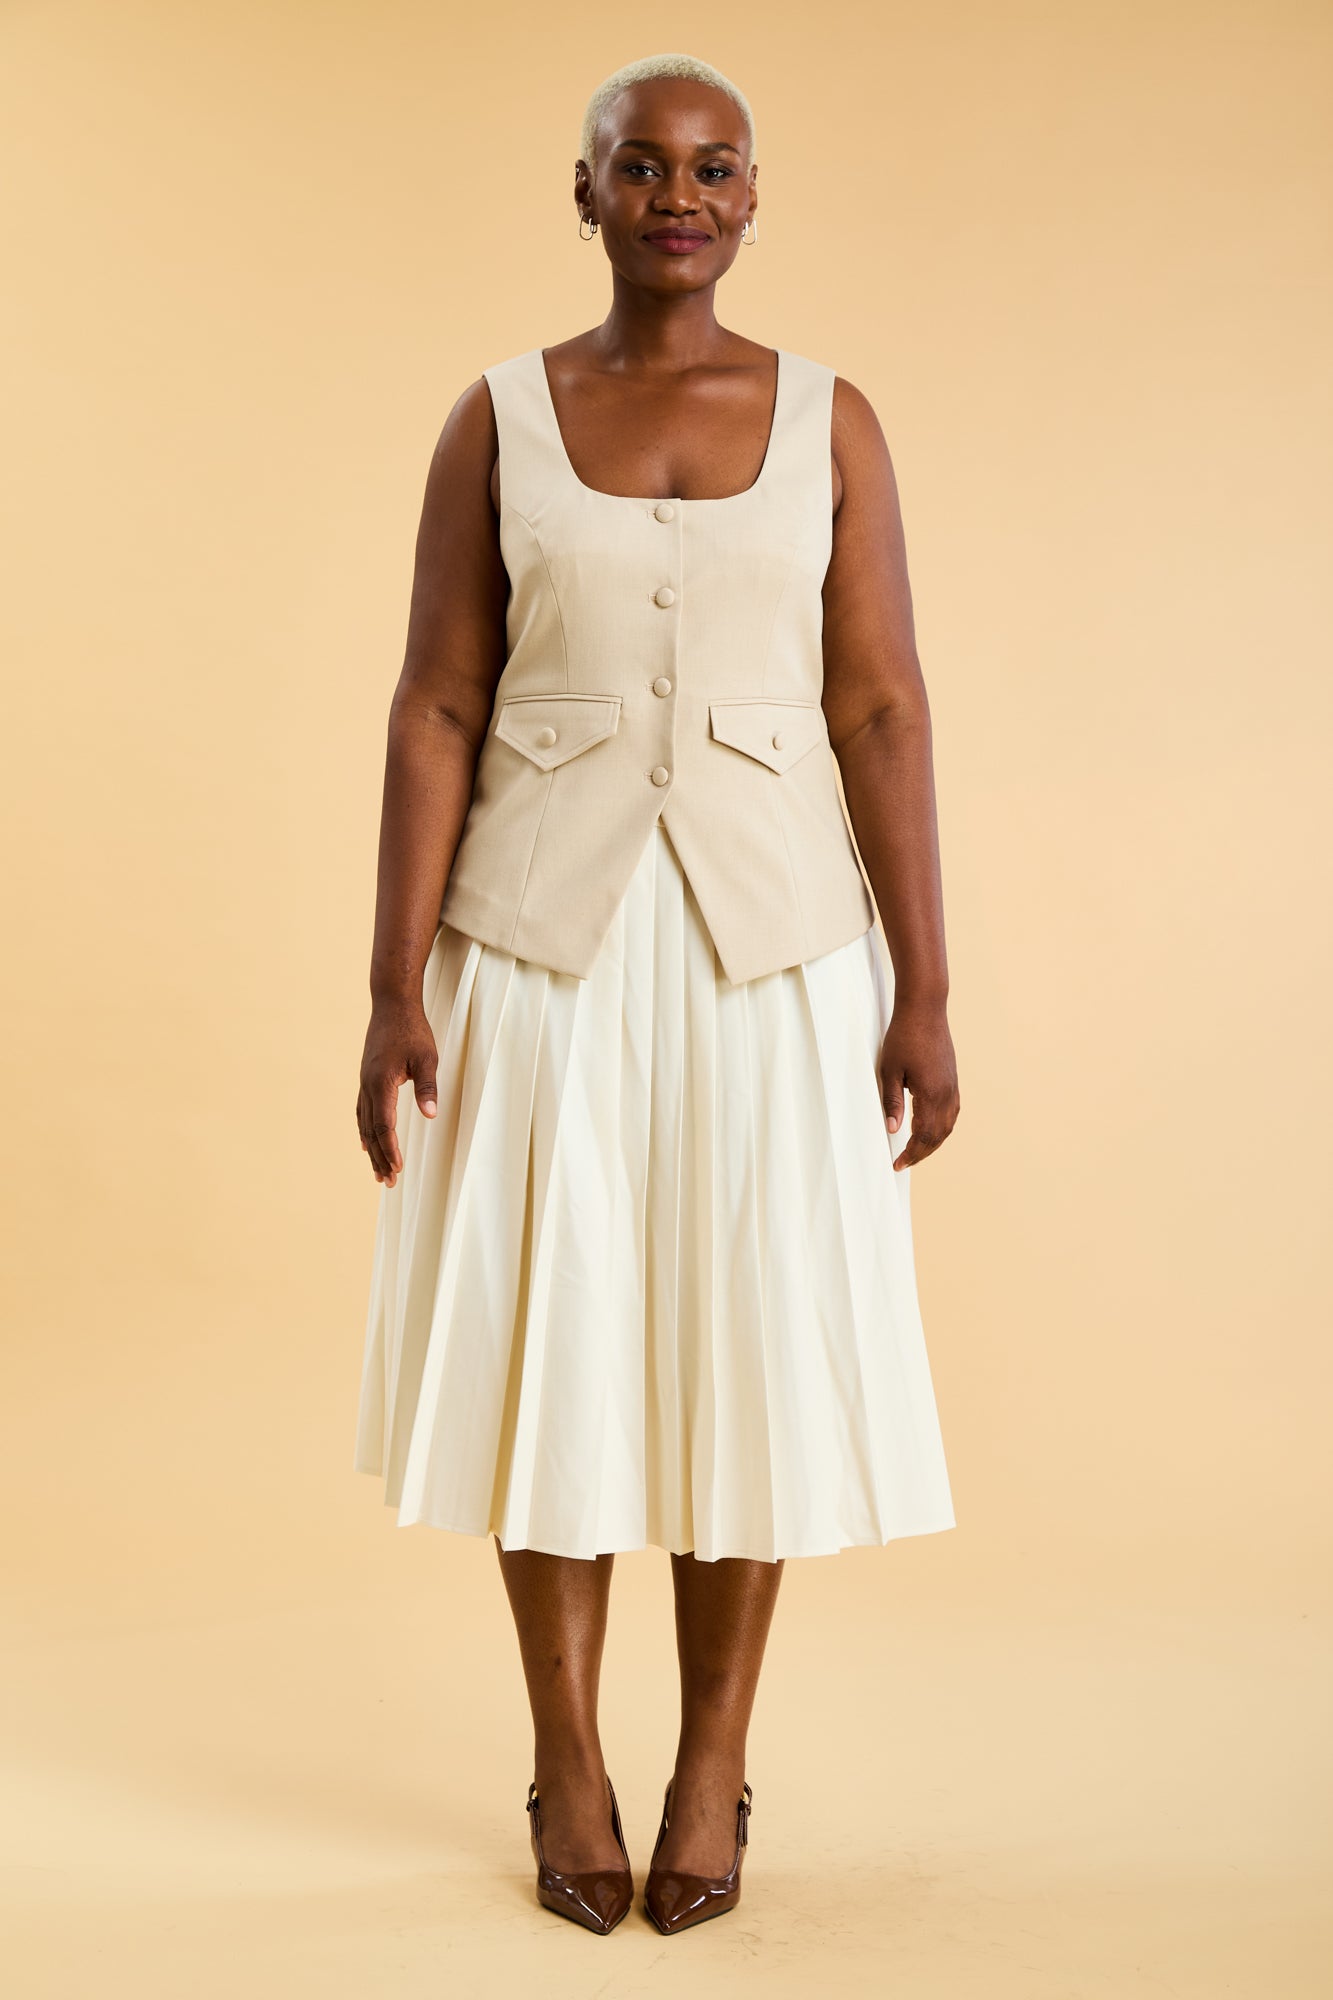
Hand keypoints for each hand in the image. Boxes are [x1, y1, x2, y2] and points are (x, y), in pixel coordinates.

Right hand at [356, 997, 438, 1186]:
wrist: (392, 1003)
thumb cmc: (412, 1029)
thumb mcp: (427, 1057)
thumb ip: (427, 1087)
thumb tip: (430, 1115)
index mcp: (381, 1082)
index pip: (385, 1126)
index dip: (391, 1150)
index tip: (397, 1170)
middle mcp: (368, 1085)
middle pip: (371, 1130)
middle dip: (380, 1158)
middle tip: (387, 1182)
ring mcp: (364, 1081)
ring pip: (364, 1123)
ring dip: (371, 1149)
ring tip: (377, 1171)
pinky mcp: (366, 1076)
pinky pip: (362, 1111)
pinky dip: (364, 1130)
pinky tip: (365, 1142)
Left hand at [876, 998, 958, 1170]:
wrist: (925, 1008)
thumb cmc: (904, 1036)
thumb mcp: (890, 1070)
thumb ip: (892, 1102)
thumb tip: (893, 1130)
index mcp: (931, 1093)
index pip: (924, 1136)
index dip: (911, 1154)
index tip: (897, 1165)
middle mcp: (947, 1093)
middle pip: (938, 1136)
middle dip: (921, 1153)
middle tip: (903, 1163)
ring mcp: (952, 1086)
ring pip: (948, 1126)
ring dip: (933, 1142)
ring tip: (916, 1151)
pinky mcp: (952, 1079)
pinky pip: (952, 1112)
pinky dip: (942, 1127)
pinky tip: (931, 1129)